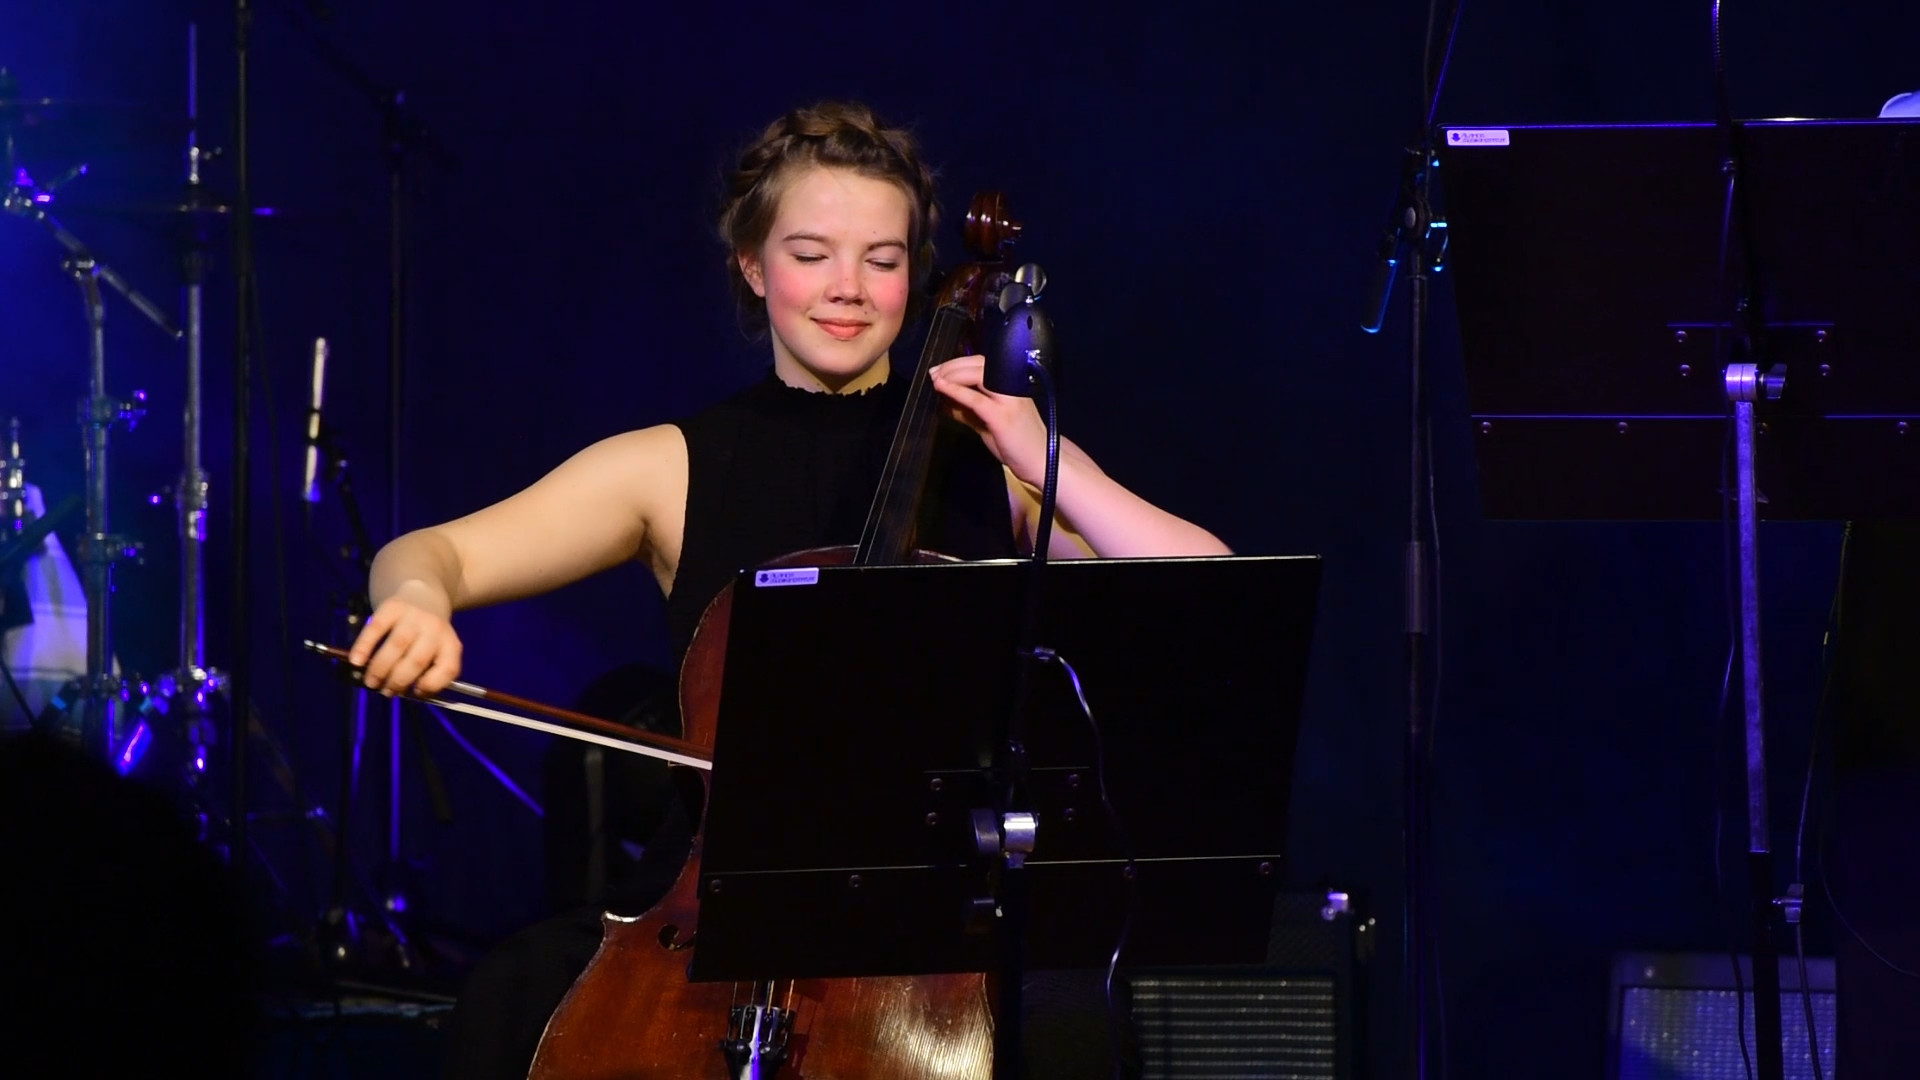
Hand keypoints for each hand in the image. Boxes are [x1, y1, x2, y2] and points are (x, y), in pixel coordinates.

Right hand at [346, 579, 462, 695]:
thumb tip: (397, 691)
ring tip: (371, 682)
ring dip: (381, 668)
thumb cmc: (426, 637)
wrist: (423, 597)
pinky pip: (376, 628)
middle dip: (398, 681)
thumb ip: (424, 672)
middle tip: (385, 691)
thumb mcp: (436, 652)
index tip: (415, 693)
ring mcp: (414, 616)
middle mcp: (435, 629)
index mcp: (450, 645)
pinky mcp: (393, 607)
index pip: (448, 668)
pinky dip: (364, 647)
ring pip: (397, 645)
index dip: (432, 685)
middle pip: (418, 660)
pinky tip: (357, 661)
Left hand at [928, 355, 1048, 485]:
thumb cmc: (1018, 444)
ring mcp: (1009, 399)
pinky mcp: (1003, 415)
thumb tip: (946, 402)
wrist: (1042, 461)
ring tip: (936, 380)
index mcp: (1011, 384)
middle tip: (933, 373)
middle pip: (978, 364)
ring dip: (952, 375)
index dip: (959, 363)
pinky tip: (942, 388)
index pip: (983, 364)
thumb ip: (969, 411)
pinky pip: (975, 398)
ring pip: (977, 375)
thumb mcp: (988, 423)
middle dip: (952, 366)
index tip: (941, 369)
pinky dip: (956, 391)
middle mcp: (1012, 386)